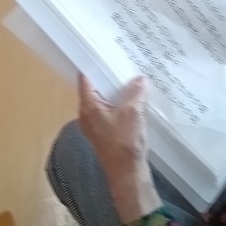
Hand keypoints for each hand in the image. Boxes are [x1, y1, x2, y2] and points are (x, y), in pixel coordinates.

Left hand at [78, 75, 160, 222]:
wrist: (127, 174)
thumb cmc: (125, 142)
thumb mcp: (133, 112)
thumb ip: (135, 92)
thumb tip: (140, 79)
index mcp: (88, 106)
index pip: (85, 78)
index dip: (93, 64)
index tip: (103, 51)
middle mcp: (86, 114)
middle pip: (95, 89)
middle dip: (108, 77)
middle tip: (122, 62)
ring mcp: (95, 125)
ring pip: (103, 100)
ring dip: (116, 91)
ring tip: (130, 78)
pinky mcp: (104, 132)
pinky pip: (109, 111)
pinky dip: (119, 103)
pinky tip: (133, 99)